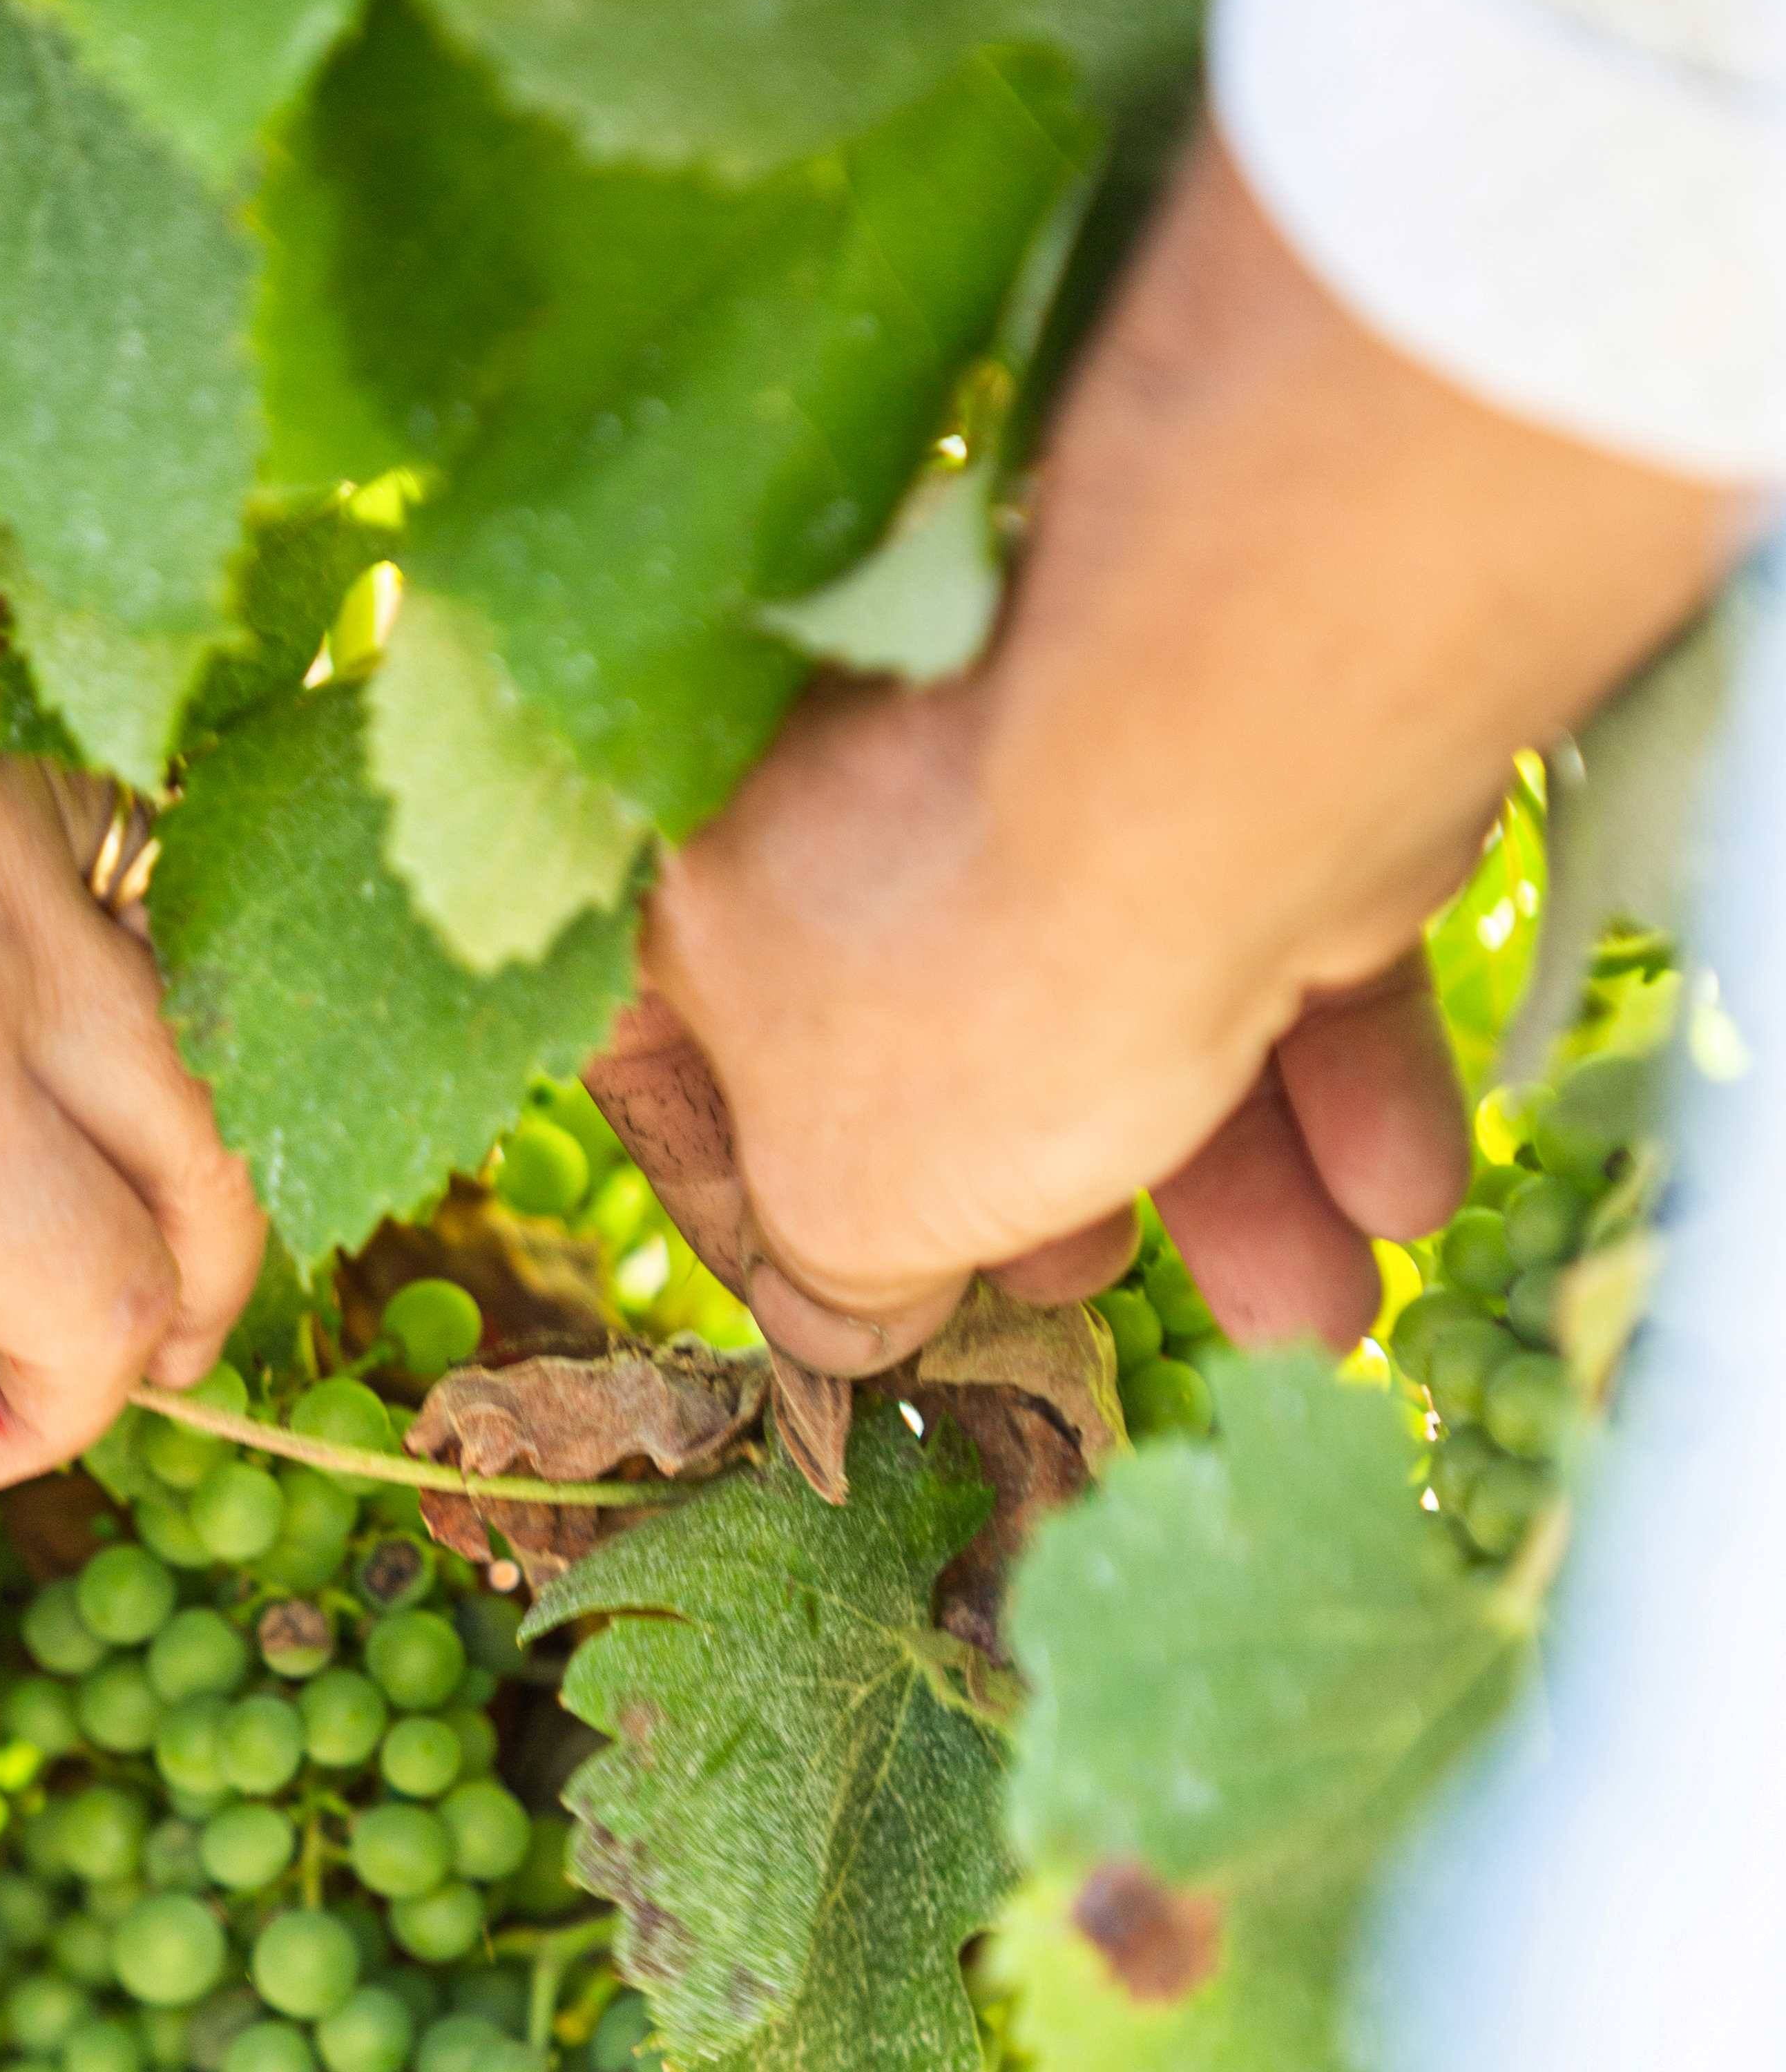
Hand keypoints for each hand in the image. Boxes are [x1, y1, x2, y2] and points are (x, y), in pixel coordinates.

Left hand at [0, 417, 262, 1478]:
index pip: (99, 1304)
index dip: (59, 1419)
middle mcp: (0, 945)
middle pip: (209, 1176)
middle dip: (178, 1313)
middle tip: (85, 1361)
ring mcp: (0, 809)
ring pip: (181, 1025)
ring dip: (156, 1154)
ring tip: (66, 1213)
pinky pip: (106, 870)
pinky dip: (98, 984)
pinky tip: (6, 1018)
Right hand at [629, 129, 1735, 1363]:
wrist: (1214, 758)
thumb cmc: (965, 989)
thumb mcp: (849, 1197)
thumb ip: (833, 1270)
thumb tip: (844, 1321)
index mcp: (694, 880)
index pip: (674, 1064)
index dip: (757, 1216)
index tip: (857, 1322)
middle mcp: (849, 792)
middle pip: (931, 1036)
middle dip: (1043, 1206)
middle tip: (1095, 1299)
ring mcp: (1050, 750)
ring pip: (1122, 992)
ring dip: (1228, 1182)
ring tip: (1320, 1312)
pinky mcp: (1243, 749)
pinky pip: (1258, 925)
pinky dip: (1326, 1069)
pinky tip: (1397, 1197)